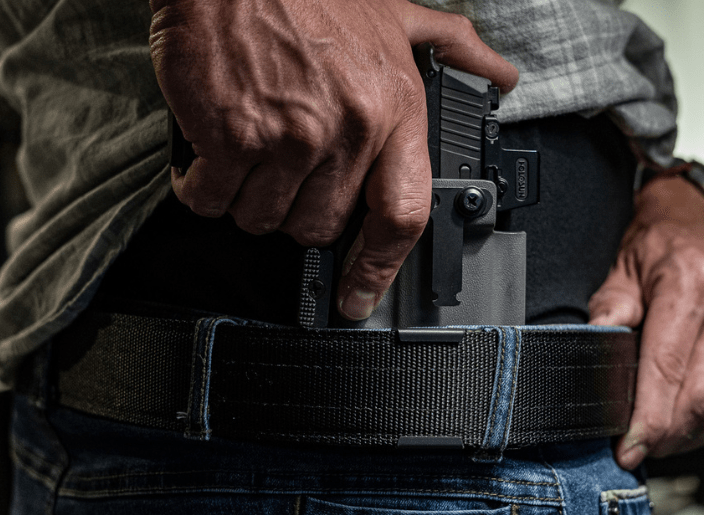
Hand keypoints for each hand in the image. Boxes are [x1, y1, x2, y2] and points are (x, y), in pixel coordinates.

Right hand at [149, 0, 516, 319]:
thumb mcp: (395, 14)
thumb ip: (451, 47)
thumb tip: (501, 75)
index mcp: (395, 108)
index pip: (403, 214)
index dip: (380, 268)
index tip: (360, 296)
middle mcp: (348, 130)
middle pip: (318, 227)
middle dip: (295, 209)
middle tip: (281, 170)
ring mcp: (289, 138)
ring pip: (263, 219)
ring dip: (247, 198)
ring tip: (244, 150)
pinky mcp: (231, 138)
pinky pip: (211, 199)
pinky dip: (201, 186)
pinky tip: (207, 154)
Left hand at [588, 176, 703, 469]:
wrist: (699, 216)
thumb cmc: (658, 242)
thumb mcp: (620, 268)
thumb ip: (607, 312)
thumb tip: (593, 354)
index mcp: (690, 284)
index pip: (668, 369)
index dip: (648, 419)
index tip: (628, 448)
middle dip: (669, 436)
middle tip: (639, 449)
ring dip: (695, 436)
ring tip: (662, 441)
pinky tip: (688, 423)